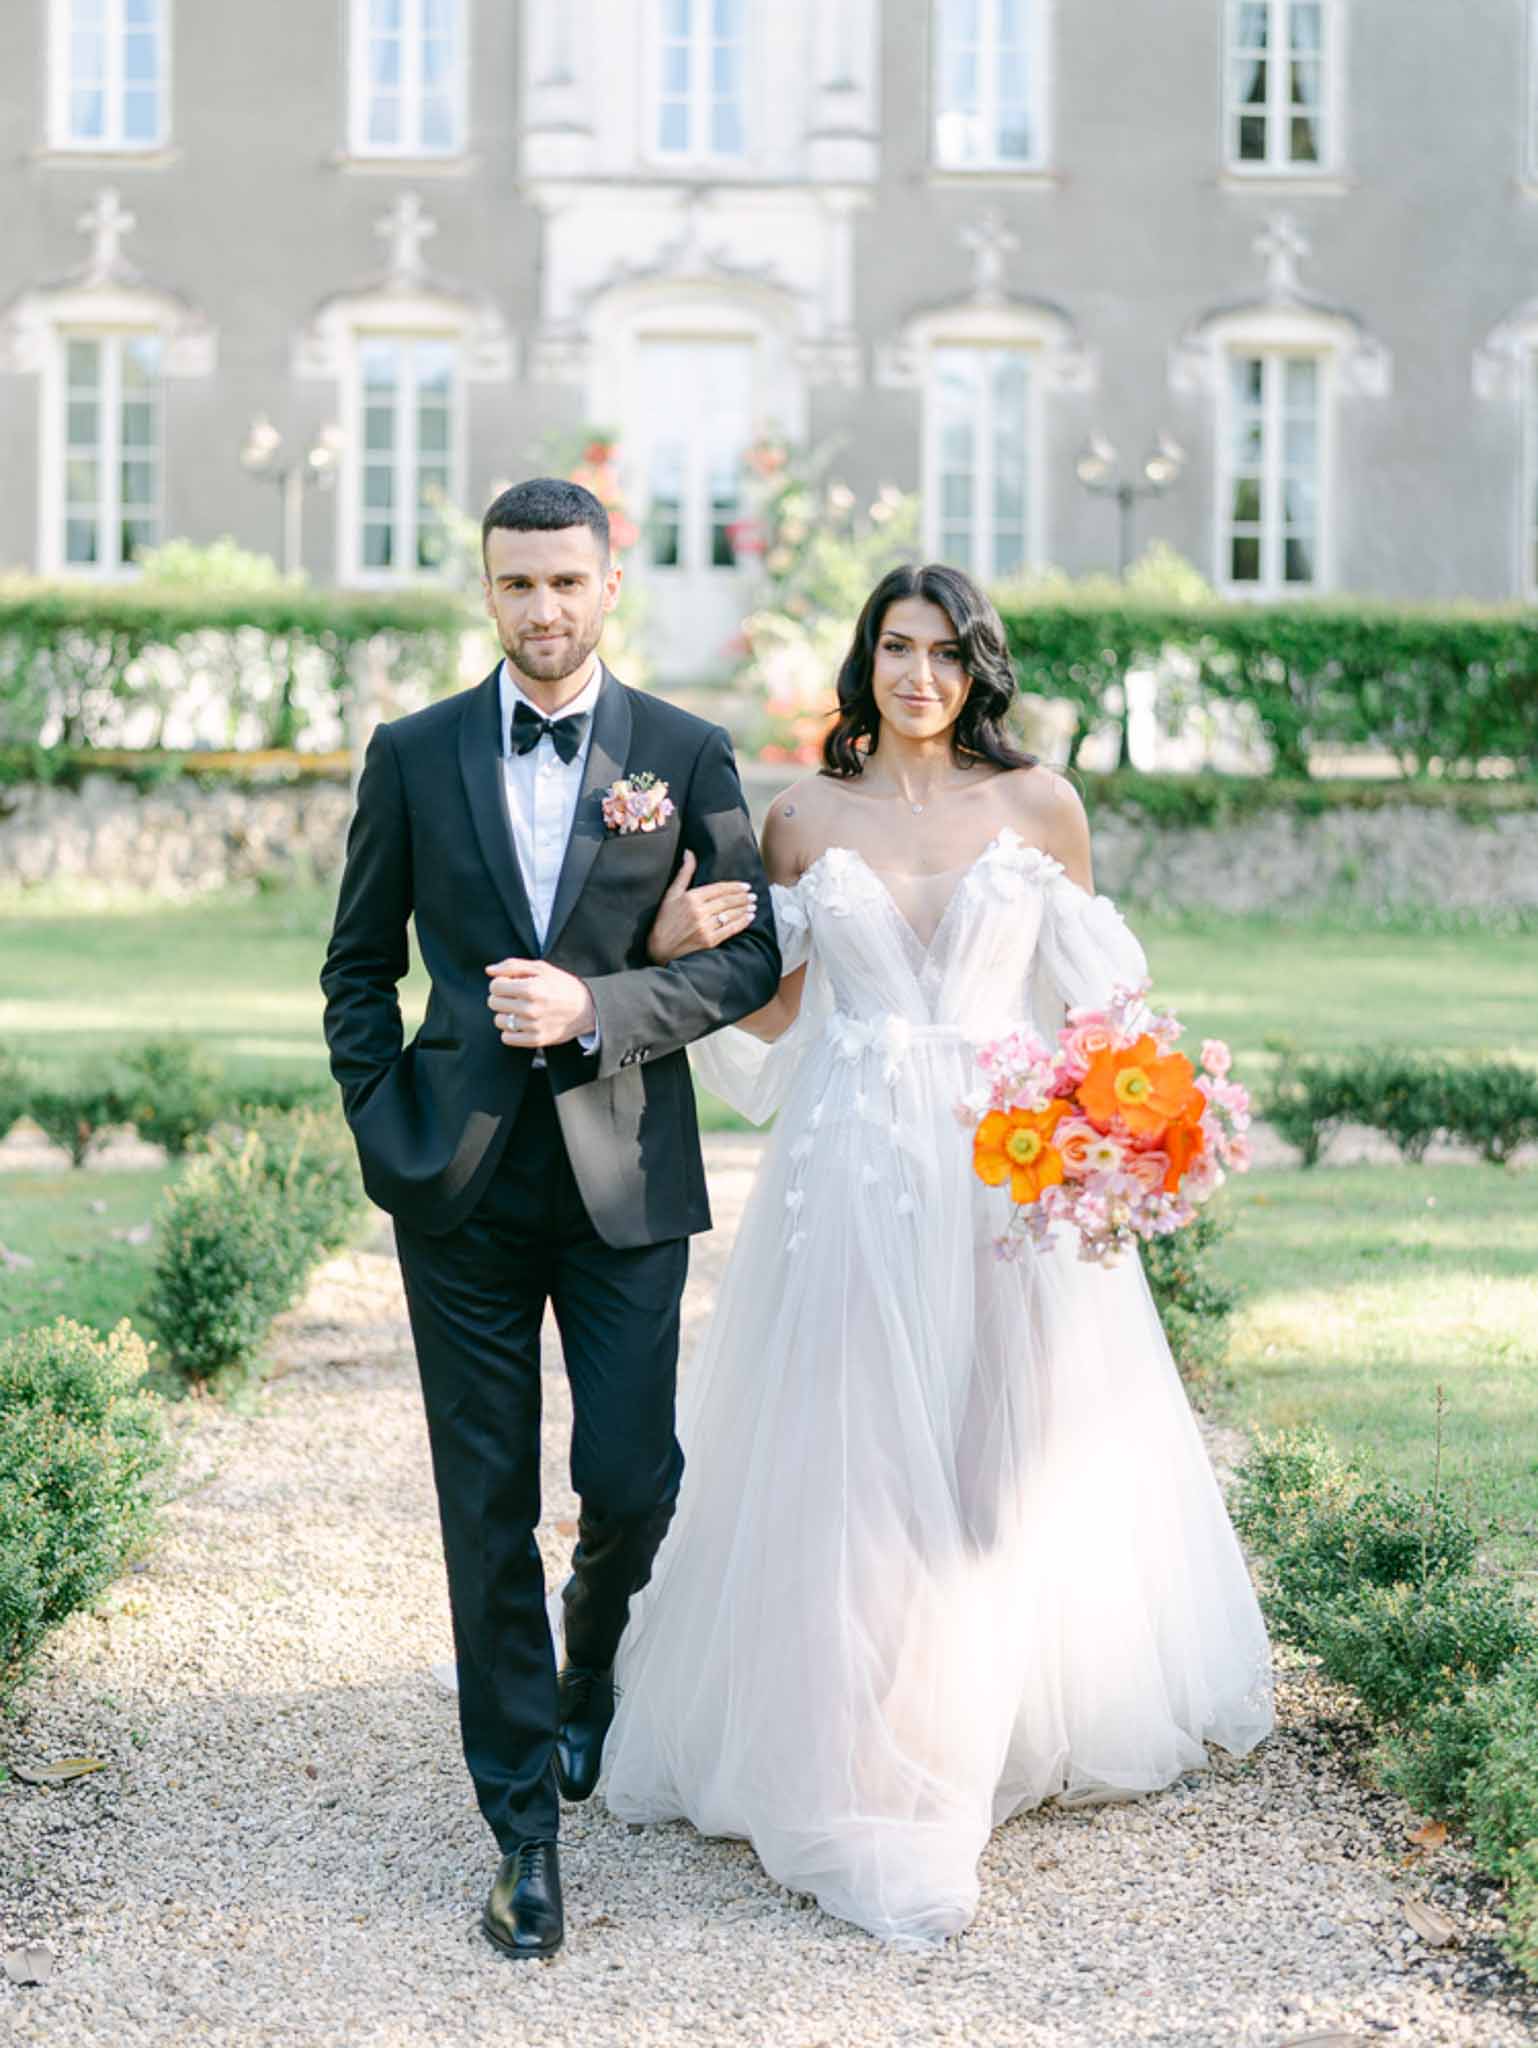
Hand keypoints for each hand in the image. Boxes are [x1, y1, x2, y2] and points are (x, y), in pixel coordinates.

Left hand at [485, 958, 596, 1048]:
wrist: (587, 1008)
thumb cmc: (562, 985)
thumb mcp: (541, 968)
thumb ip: (512, 966)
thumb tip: (489, 971)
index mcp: (531, 989)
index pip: (495, 986)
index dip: (500, 982)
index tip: (510, 983)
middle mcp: (531, 1009)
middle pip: (493, 1003)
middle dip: (501, 997)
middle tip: (515, 996)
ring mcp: (533, 1027)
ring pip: (499, 1021)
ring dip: (506, 1014)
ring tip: (519, 1010)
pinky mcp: (536, 1040)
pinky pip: (506, 1038)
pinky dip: (510, 1031)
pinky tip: (521, 1023)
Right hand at [646, 850, 757, 965]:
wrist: (659, 949)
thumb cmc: (664, 921)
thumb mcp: (671, 894)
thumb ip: (684, 873)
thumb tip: (689, 852)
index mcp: (691, 897)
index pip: (719, 889)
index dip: (735, 887)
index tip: (746, 886)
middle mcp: (699, 911)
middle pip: (727, 901)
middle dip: (743, 898)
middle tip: (753, 895)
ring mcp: (705, 927)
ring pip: (731, 914)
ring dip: (744, 909)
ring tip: (753, 905)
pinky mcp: (709, 941)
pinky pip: (730, 929)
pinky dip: (742, 923)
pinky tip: (749, 918)